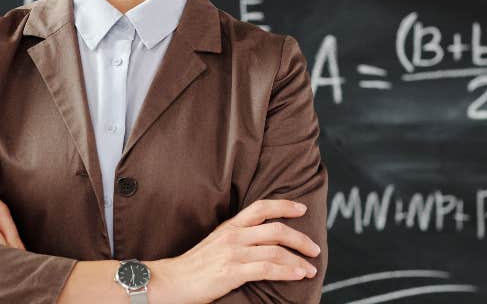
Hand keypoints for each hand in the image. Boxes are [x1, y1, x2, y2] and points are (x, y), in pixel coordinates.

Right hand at [147, 199, 320, 303]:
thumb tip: (260, 242)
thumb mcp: (216, 243)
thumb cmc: (194, 266)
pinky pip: (267, 268)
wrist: (171, 281)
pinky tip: (297, 275)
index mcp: (230, 226)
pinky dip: (287, 271)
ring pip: (275, 250)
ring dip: (298, 259)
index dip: (284, 205)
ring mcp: (233, 253)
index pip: (261, 207)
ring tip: (310, 268)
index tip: (302, 208)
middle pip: (276, 229)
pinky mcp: (232, 272)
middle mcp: (233, 235)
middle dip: (300, 238)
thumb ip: (237, 238)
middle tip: (314, 248)